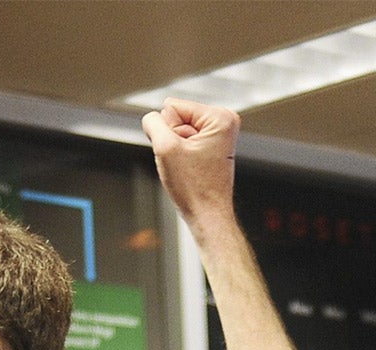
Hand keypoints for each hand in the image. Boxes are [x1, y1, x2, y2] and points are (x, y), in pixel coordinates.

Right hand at [141, 98, 239, 231]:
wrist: (207, 216)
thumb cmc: (194, 189)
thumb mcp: (165, 148)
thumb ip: (152, 122)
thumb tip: (151, 118)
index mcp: (220, 117)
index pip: (171, 106)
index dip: (169, 131)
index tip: (183, 153)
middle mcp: (224, 122)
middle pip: (176, 116)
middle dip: (173, 139)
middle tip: (185, 162)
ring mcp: (218, 134)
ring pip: (177, 130)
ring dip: (176, 149)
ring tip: (188, 167)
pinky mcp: (212, 146)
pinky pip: (183, 141)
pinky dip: (181, 155)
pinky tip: (190, 169)